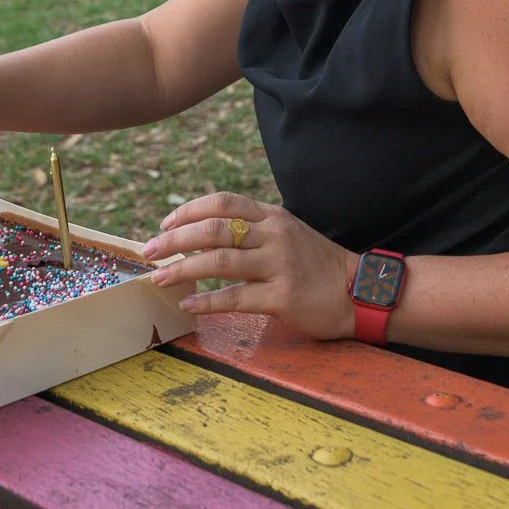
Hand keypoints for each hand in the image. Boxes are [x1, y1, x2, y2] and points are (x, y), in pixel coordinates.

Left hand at [142, 193, 357, 337]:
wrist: (357, 291)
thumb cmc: (317, 265)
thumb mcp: (287, 234)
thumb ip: (253, 230)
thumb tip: (204, 235)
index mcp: (273, 217)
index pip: (223, 202)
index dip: (188, 211)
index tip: (164, 224)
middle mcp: (274, 235)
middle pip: (214, 229)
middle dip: (175, 239)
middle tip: (150, 250)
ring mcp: (279, 265)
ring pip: (220, 262)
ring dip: (183, 269)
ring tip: (159, 278)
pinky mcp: (282, 296)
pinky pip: (235, 297)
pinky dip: (206, 302)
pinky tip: (187, 305)